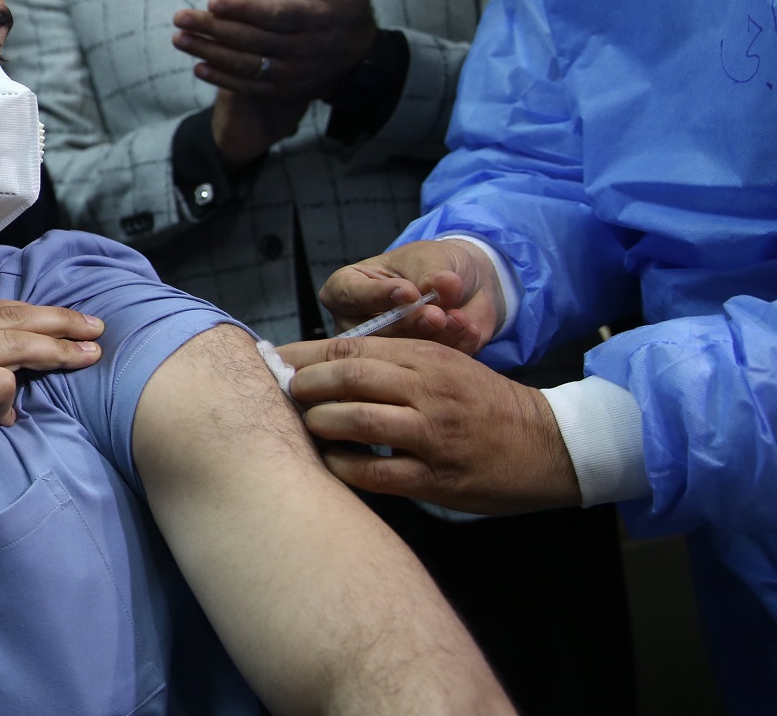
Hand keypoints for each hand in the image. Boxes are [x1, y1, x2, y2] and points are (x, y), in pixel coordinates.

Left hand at [172, 0, 377, 161]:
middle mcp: (301, 50)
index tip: (212, 2)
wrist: (361, 64)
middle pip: (250, 39)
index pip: (274, 14)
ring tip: (179, 39)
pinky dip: (222, 79)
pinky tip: (198, 67)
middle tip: (179, 16)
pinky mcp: (282, 90)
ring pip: (244, 64)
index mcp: (314, 20)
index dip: (243, 9)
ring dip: (208, 52)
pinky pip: (248, 85)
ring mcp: (290, 74)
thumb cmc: (351, 15)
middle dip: (212, 28)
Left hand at [281, 337, 580, 514]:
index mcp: (426, 357)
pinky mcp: (437, 476)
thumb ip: (395, 363)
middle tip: (285, 394)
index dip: (307, 353)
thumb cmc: (484, 404)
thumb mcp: (446, 365)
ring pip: (358, 420)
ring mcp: (432, 434)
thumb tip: (328, 365)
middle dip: (306, 385)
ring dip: (322, 423)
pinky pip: (376, 471)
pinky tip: (332, 463)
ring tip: (309, 426)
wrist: (549, 443)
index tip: (275, 359)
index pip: (353, 346)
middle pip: (349, 377)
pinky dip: (345, 466)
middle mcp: (427, 389)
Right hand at [319, 239, 504, 354]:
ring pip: (399, 355)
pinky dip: (454, 347)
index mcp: (347, 289)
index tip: (410, 292)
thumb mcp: (431, 257)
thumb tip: (443, 285)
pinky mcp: (411, 367)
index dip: (379, 296)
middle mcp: (357, 324)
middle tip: (436, 315)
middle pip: (373, 333)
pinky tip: (467, 329)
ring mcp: (381, 351)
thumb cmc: (432, 264)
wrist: (466, 284)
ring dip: (433, 337)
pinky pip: (429, 366)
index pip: (350, 296)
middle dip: (408, 324)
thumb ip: (433, 272)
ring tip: (459, 319)